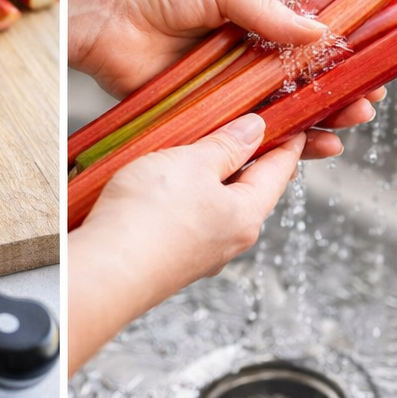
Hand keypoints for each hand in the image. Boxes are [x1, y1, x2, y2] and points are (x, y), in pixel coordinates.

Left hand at [67, 0, 381, 134]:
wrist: (102, 13)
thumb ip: (267, 10)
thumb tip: (318, 30)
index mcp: (252, 23)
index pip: (306, 47)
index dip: (339, 61)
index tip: (369, 71)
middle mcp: (241, 61)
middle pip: (298, 88)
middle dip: (334, 100)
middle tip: (362, 109)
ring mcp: (222, 93)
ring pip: (275, 116)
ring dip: (310, 126)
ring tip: (339, 134)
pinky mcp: (199, 118)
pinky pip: (238, 136)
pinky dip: (267, 146)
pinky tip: (295, 149)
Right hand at [69, 115, 304, 371]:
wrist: (104, 274)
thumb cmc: (147, 218)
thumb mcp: (191, 163)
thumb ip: (226, 145)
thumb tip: (255, 130)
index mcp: (247, 215)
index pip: (279, 172)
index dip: (287, 142)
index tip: (292, 123)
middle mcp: (230, 242)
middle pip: (250, 192)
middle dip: (248, 161)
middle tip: (243, 130)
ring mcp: (201, 257)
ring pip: (218, 209)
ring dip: (212, 182)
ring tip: (199, 155)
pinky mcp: (172, 263)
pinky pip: (191, 224)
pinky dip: (188, 201)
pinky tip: (169, 190)